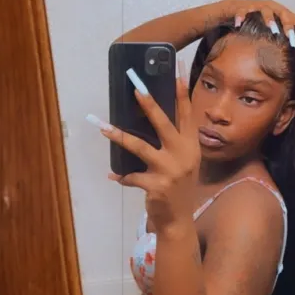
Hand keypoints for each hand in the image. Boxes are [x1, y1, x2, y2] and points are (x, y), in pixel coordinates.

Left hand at [87, 66, 199, 232]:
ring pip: (139, 146)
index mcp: (191, 147)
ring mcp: (170, 170)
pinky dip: (122, 176)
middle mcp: (184, 155)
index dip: (182, 95)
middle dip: (150, 105)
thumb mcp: (184, 163)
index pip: (187, 116)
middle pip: (164, 124)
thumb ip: (173, 144)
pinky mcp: (156, 185)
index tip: (177, 74)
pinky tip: (113, 176)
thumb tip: (147, 121)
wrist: (179, 220)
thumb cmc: (178, 187)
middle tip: (136, 89)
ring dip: (119, 137)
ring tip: (104, 129)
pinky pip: (131, 176)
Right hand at [220, 0, 294, 48]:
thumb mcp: (280, 27)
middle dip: (288, 26)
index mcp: (283, 14)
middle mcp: (273, 8)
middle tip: (291, 37)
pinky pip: (242, 11)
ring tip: (271, 28)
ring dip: (269, 19)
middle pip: (284, 15)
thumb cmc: (261, 21)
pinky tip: (240, 24)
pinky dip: (242, 16)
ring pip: (265, 11)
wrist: (237, 9)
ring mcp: (258, 7)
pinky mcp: (243, 7)